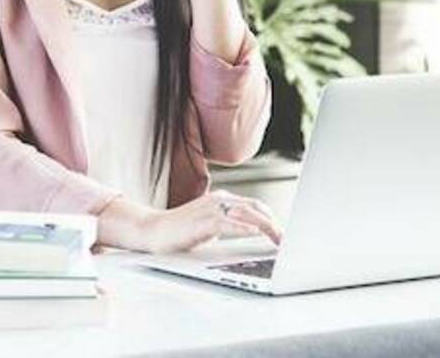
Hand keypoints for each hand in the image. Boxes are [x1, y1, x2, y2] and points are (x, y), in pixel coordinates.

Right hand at [143, 189, 281, 253]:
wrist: (154, 231)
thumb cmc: (181, 232)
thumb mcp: (210, 226)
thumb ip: (228, 225)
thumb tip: (250, 232)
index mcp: (221, 199)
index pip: (254, 205)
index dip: (271, 218)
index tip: (282, 233)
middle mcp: (218, 200)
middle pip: (255, 207)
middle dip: (274, 223)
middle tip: (286, 240)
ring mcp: (211, 209)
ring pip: (246, 213)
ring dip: (266, 227)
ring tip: (278, 240)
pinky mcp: (203, 221)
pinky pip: (228, 222)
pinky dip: (243, 227)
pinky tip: (255, 233)